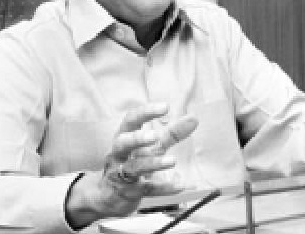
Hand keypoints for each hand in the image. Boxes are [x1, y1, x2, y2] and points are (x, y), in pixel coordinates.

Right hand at [65, 103, 197, 228]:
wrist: (110, 196)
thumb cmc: (133, 162)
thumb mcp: (152, 147)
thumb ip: (172, 133)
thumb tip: (194, 119)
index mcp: (124, 137)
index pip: (131, 120)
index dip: (146, 112)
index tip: (165, 107)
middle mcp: (118, 154)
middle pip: (122, 143)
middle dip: (137, 139)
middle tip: (155, 136)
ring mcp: (121, 174)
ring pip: (134, 168)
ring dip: (153, 163)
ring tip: (172, 161)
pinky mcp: (129, 192)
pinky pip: (146, 189)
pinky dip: (163, 187)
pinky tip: (179, 185)